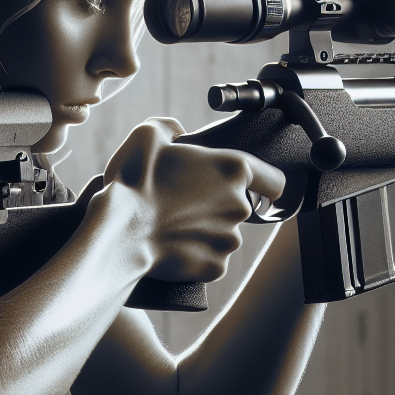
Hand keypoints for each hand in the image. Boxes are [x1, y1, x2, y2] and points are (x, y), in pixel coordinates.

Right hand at [103, 118, 285, 280]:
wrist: (119, 233)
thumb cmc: (135, 182)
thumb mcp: (148, 135)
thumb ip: (170, 127)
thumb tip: (176, 133)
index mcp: (234, 170)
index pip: (275, 181)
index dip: (269, 184)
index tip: (260, 189)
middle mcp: (240, 206)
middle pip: (239, 206)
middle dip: (216, 204)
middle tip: (182, 202)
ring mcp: (230, 240)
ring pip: (223, 234)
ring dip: (204, 230)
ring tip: (170, 225)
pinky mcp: (215, 267)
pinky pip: (209, 259)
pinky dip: (194, 254)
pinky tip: (170, 245)